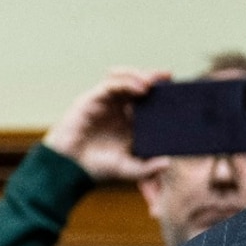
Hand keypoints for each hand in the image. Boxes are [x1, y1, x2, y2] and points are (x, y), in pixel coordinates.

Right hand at [43, 67, 176, 184]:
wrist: (68, 170)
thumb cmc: (95, 169)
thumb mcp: (128, 169)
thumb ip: (148, 168)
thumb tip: (168, 161)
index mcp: (127, 120)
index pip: (146, 99)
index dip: (160, 92)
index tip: (177, 90)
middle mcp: (117, 107)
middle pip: (137, 83)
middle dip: (153, 78)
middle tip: (168, 78)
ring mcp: (104, 101)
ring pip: (124, 78)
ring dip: (139, 75)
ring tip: (153, 82)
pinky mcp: (91, 99)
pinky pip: (111, 84)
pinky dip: (126, 82)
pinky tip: (140, 89)